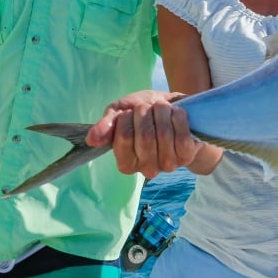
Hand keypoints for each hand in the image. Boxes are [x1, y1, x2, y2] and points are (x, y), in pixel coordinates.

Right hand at [86, 90, 208, 178]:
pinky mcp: (186, 157)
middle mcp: (147, 169)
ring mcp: (168, 165)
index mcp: (126, 163)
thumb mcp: (121, 113)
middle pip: (144, 135)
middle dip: (146, 112)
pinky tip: (176, 113)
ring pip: (163, 134)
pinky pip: (181, 135)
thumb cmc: (144, 113)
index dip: (126, 118)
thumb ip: (106, 126)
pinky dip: (178, 117)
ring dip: (162, 112)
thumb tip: (91, 140)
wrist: (174, 110)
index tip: (130, 112)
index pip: (123, 137)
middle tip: (147, 108)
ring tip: (162, 108)